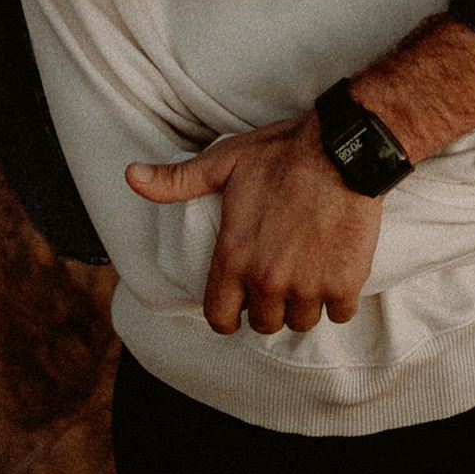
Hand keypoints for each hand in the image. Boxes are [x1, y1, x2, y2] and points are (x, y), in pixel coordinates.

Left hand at [126, 113, 382, 336]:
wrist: (342, 149)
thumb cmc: (280, 154)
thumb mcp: (223, 164)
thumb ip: (176, 181)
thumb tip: (130, 176)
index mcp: (234, 258)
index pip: (220, 318)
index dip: (228, 315)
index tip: (238, 306)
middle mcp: (267, 280)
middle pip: (265, 324)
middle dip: (269, 306)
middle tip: (278, 278)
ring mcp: (307, 286)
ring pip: (301, 321)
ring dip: (304, 304)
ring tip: (307, 274)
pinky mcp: (343, 283)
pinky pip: (339, 313)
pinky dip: (338, 297)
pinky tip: (336, 271)